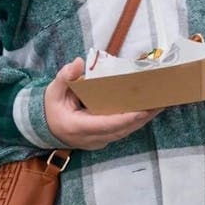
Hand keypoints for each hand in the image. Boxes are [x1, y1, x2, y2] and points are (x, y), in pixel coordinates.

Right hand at [44, 58, 159, 149]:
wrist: (43, 128)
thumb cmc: (50, 108)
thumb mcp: (53, 91)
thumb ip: (65, 77)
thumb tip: (78, 62)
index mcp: (78, 127)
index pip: (107, 125)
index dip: (127, 118)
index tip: (144, 109)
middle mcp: (90, 138)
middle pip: (122, 130)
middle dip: (142, 117)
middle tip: (161, 102)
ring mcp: (98, 141)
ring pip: (125, 132)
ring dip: (143, 119)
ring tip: (160, 104)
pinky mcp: (103, 139)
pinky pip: (123, 132)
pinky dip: (136, 121)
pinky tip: (149, 110)